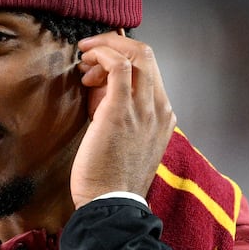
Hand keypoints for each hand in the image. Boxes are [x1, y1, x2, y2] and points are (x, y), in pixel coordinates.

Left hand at [70, 32, 176, 207]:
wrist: (110, 205)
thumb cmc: (110, 179)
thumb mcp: (124, 140)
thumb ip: (118, 112)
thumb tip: (98, 87)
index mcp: (164, 117)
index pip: (151, 70)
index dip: (124, 57)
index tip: (99, 64)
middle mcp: (159, 109)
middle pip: (148, 55)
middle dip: (116, 44)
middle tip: (90, 51)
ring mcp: (144, 109)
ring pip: (137, 54)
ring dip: (106, 48)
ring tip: (84, 61)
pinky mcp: (121, 111)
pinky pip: (119, 65)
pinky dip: (103, 54)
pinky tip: (87, 61)